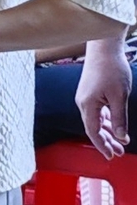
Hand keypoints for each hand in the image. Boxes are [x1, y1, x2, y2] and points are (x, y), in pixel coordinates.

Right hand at [78, 38, 132, 158]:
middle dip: (106, 141)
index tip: (111, 155)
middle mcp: (83, 103)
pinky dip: (106, 120)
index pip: (93, 132)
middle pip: (94, 128)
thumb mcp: (120, 96)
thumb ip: (120, 118)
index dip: (102, 145)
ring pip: (96, 120)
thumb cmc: (111, 69)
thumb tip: (121, 137)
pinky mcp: (90, 93)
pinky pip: (97, 112)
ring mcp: (86, 98)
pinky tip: (114, 125)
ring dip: (108, 131)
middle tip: (118, 152)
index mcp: (88, 105)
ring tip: (119, 141)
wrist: (104, 49)